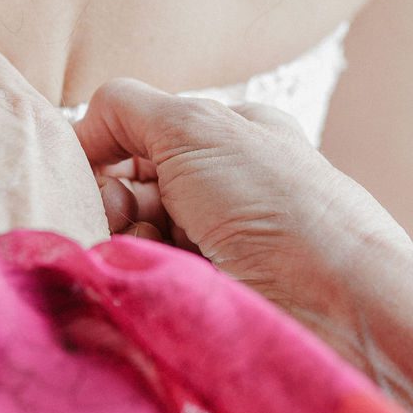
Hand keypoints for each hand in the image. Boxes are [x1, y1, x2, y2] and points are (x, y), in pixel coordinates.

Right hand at [76, 81, 412, 333]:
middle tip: (124, 215)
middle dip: (111, 199)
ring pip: (126, 236)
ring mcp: (211, 249)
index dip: (108, 149)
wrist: (332, 302)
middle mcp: (220, 191)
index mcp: (230, 138)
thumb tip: (80, 128)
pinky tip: (146, 280)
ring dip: (120, 239)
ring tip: (144, 252)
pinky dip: (131, 277)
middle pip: (127, 188)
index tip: (92, 167)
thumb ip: (126, 109)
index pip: (140, 134)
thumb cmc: (273, 202)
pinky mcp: (202, 300)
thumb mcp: (194, 125)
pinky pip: (141, 281)